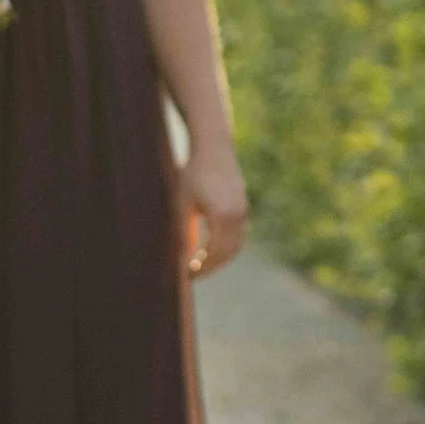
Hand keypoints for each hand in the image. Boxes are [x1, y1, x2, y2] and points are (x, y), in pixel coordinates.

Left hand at [179, 134, 248, 279]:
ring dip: (219, 259)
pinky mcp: (243, 207)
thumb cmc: (193, 173)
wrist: (214, 147)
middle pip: (227, 254)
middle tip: (192, 275)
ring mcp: (243, 211)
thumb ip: (184, 233)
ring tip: (200, 264)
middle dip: (211, 267)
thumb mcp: (183, 204)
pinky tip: (208, 248)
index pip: (214, 254)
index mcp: (222, 216)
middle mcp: (238, 216)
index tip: (186, 276)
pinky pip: (238, 235)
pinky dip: (225, 246)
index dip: (201, 268)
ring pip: (235, 246)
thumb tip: (181, 260)